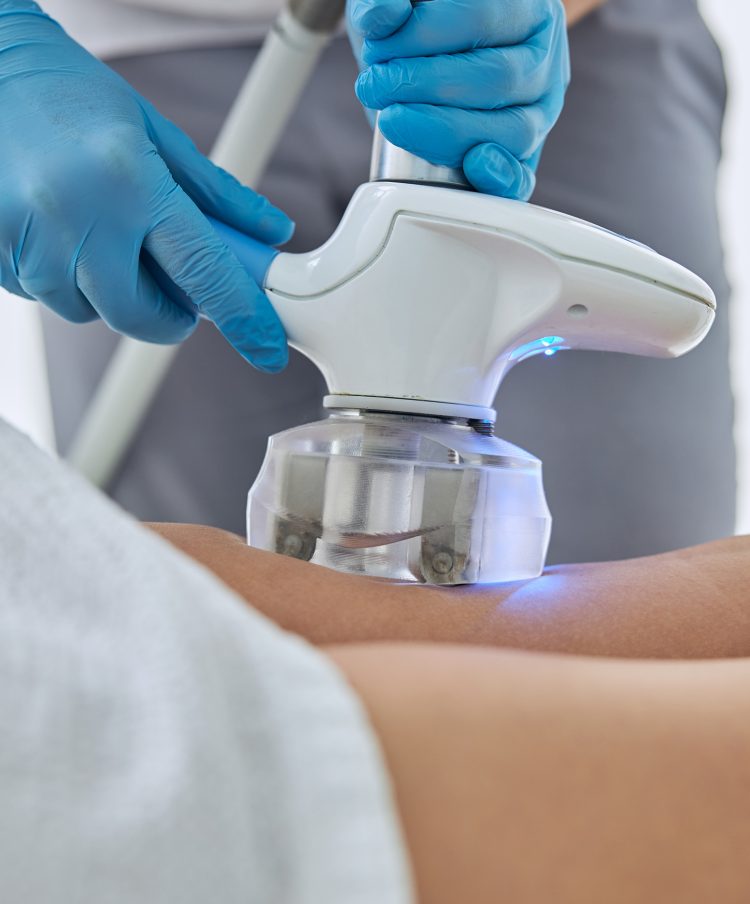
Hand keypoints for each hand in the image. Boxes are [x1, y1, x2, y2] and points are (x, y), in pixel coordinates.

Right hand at [0, 3, 292, 370]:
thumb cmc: (72, 95)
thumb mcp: (154, 132)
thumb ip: (215, 194)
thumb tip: (269, 233)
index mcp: (130, 179)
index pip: (203, 269)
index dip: (241, 317)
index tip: (265, 348)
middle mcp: (76, 211)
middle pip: (136, 314)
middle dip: (163, 317)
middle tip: (171, 293)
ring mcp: (26, 234)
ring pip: (84, 310)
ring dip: (105, 293)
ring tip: (99, 235)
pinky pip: (40, 295)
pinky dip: (61, 279)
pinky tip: (59, 232)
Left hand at [348, 0, 569, 200]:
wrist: (433, 64)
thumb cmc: (425, 31)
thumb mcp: (404, 6)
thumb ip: (388, 1)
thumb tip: (384, 14)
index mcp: (526, 7)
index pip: (479, 17)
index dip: (422, 36)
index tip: (379, 51)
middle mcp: (542, 57)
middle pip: (496, 78)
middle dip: (424, 86)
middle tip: (377, 86)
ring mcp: (540, 109)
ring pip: (512, 130)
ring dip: (444, 131)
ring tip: (393, 119)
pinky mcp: (523, 156)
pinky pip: (522, 176)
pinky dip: (499, 177)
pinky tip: (473, 165)